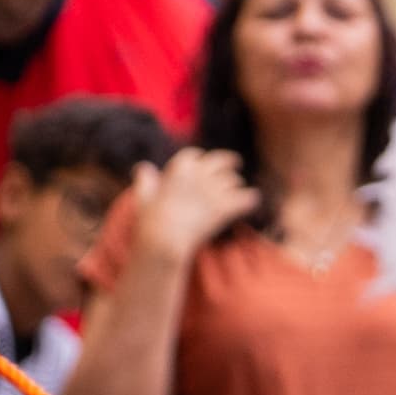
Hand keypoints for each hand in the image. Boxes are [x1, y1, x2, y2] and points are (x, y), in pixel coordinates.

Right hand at [130, 147, 257, 262]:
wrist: (165, 240)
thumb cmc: (150, 221)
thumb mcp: (143, 196)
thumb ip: (145, 179)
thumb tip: (144, 167)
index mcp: (179, 167)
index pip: (195, 154)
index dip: (200, 160)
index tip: (202, 163)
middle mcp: (200, 174)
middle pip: (222, 159)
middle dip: (230, 161)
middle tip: (236, 163)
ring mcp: (215, 189)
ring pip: (235, 180)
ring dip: (236, 185)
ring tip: (237, 190)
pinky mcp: (226, 207)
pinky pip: (248, 198)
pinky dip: (251, 199)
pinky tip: (253, 201)